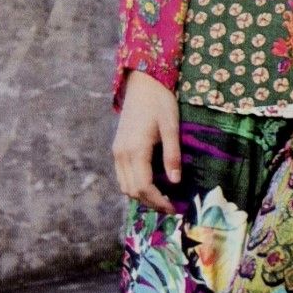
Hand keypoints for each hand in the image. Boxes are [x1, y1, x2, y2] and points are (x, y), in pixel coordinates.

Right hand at [112, 70, 181, 212]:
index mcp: (135, 150)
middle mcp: (121, 154)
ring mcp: (117, 151)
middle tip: (170, 208)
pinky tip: (151, 185)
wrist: (142, 84)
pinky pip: (122, 175)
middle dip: (151, 203)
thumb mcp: (171, 128)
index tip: (173, 208)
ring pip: (124, 185)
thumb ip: (172, 155)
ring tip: (162, 199)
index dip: (158, 201)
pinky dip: (135, 185)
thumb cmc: (160, 103)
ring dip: (141, 196)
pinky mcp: (117, 148)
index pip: (143, 186)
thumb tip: (175, 182)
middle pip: (132, 190)